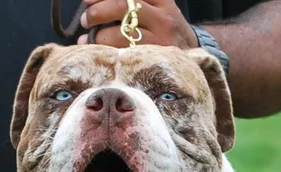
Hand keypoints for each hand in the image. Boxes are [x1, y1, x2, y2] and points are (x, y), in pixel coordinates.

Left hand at [79, 0, 198, 48]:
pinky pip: (128, 54)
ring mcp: (162, 38)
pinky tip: (101, 54)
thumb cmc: (168, 31)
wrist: (195, 56)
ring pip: (123, 32)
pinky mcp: (158, 57)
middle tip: (85, 20)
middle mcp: (163, 16)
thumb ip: (138, 3)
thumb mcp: (160, 9)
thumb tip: (96, 3)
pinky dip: (111, 53)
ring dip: (100, 36)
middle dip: (99, 12)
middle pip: (123, 6)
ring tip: (88, 39)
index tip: (87, 0)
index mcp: (161, 0)